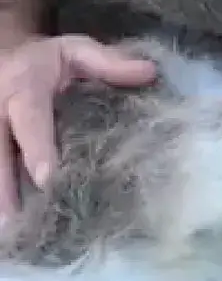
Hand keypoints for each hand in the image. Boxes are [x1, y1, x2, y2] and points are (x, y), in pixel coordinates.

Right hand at [0, 35, 156, 219]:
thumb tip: (149, 73)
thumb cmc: (50, 61)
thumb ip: (108, 62)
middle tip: (13, 219)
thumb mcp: (77, 51)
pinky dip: (4, 191)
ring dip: (1, 194)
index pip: (29, 119)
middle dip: (4, 185)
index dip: (37, 148)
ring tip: (9, 229)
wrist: (9, 56)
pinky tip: (12, 219)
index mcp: (23, 85)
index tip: (47, 178)